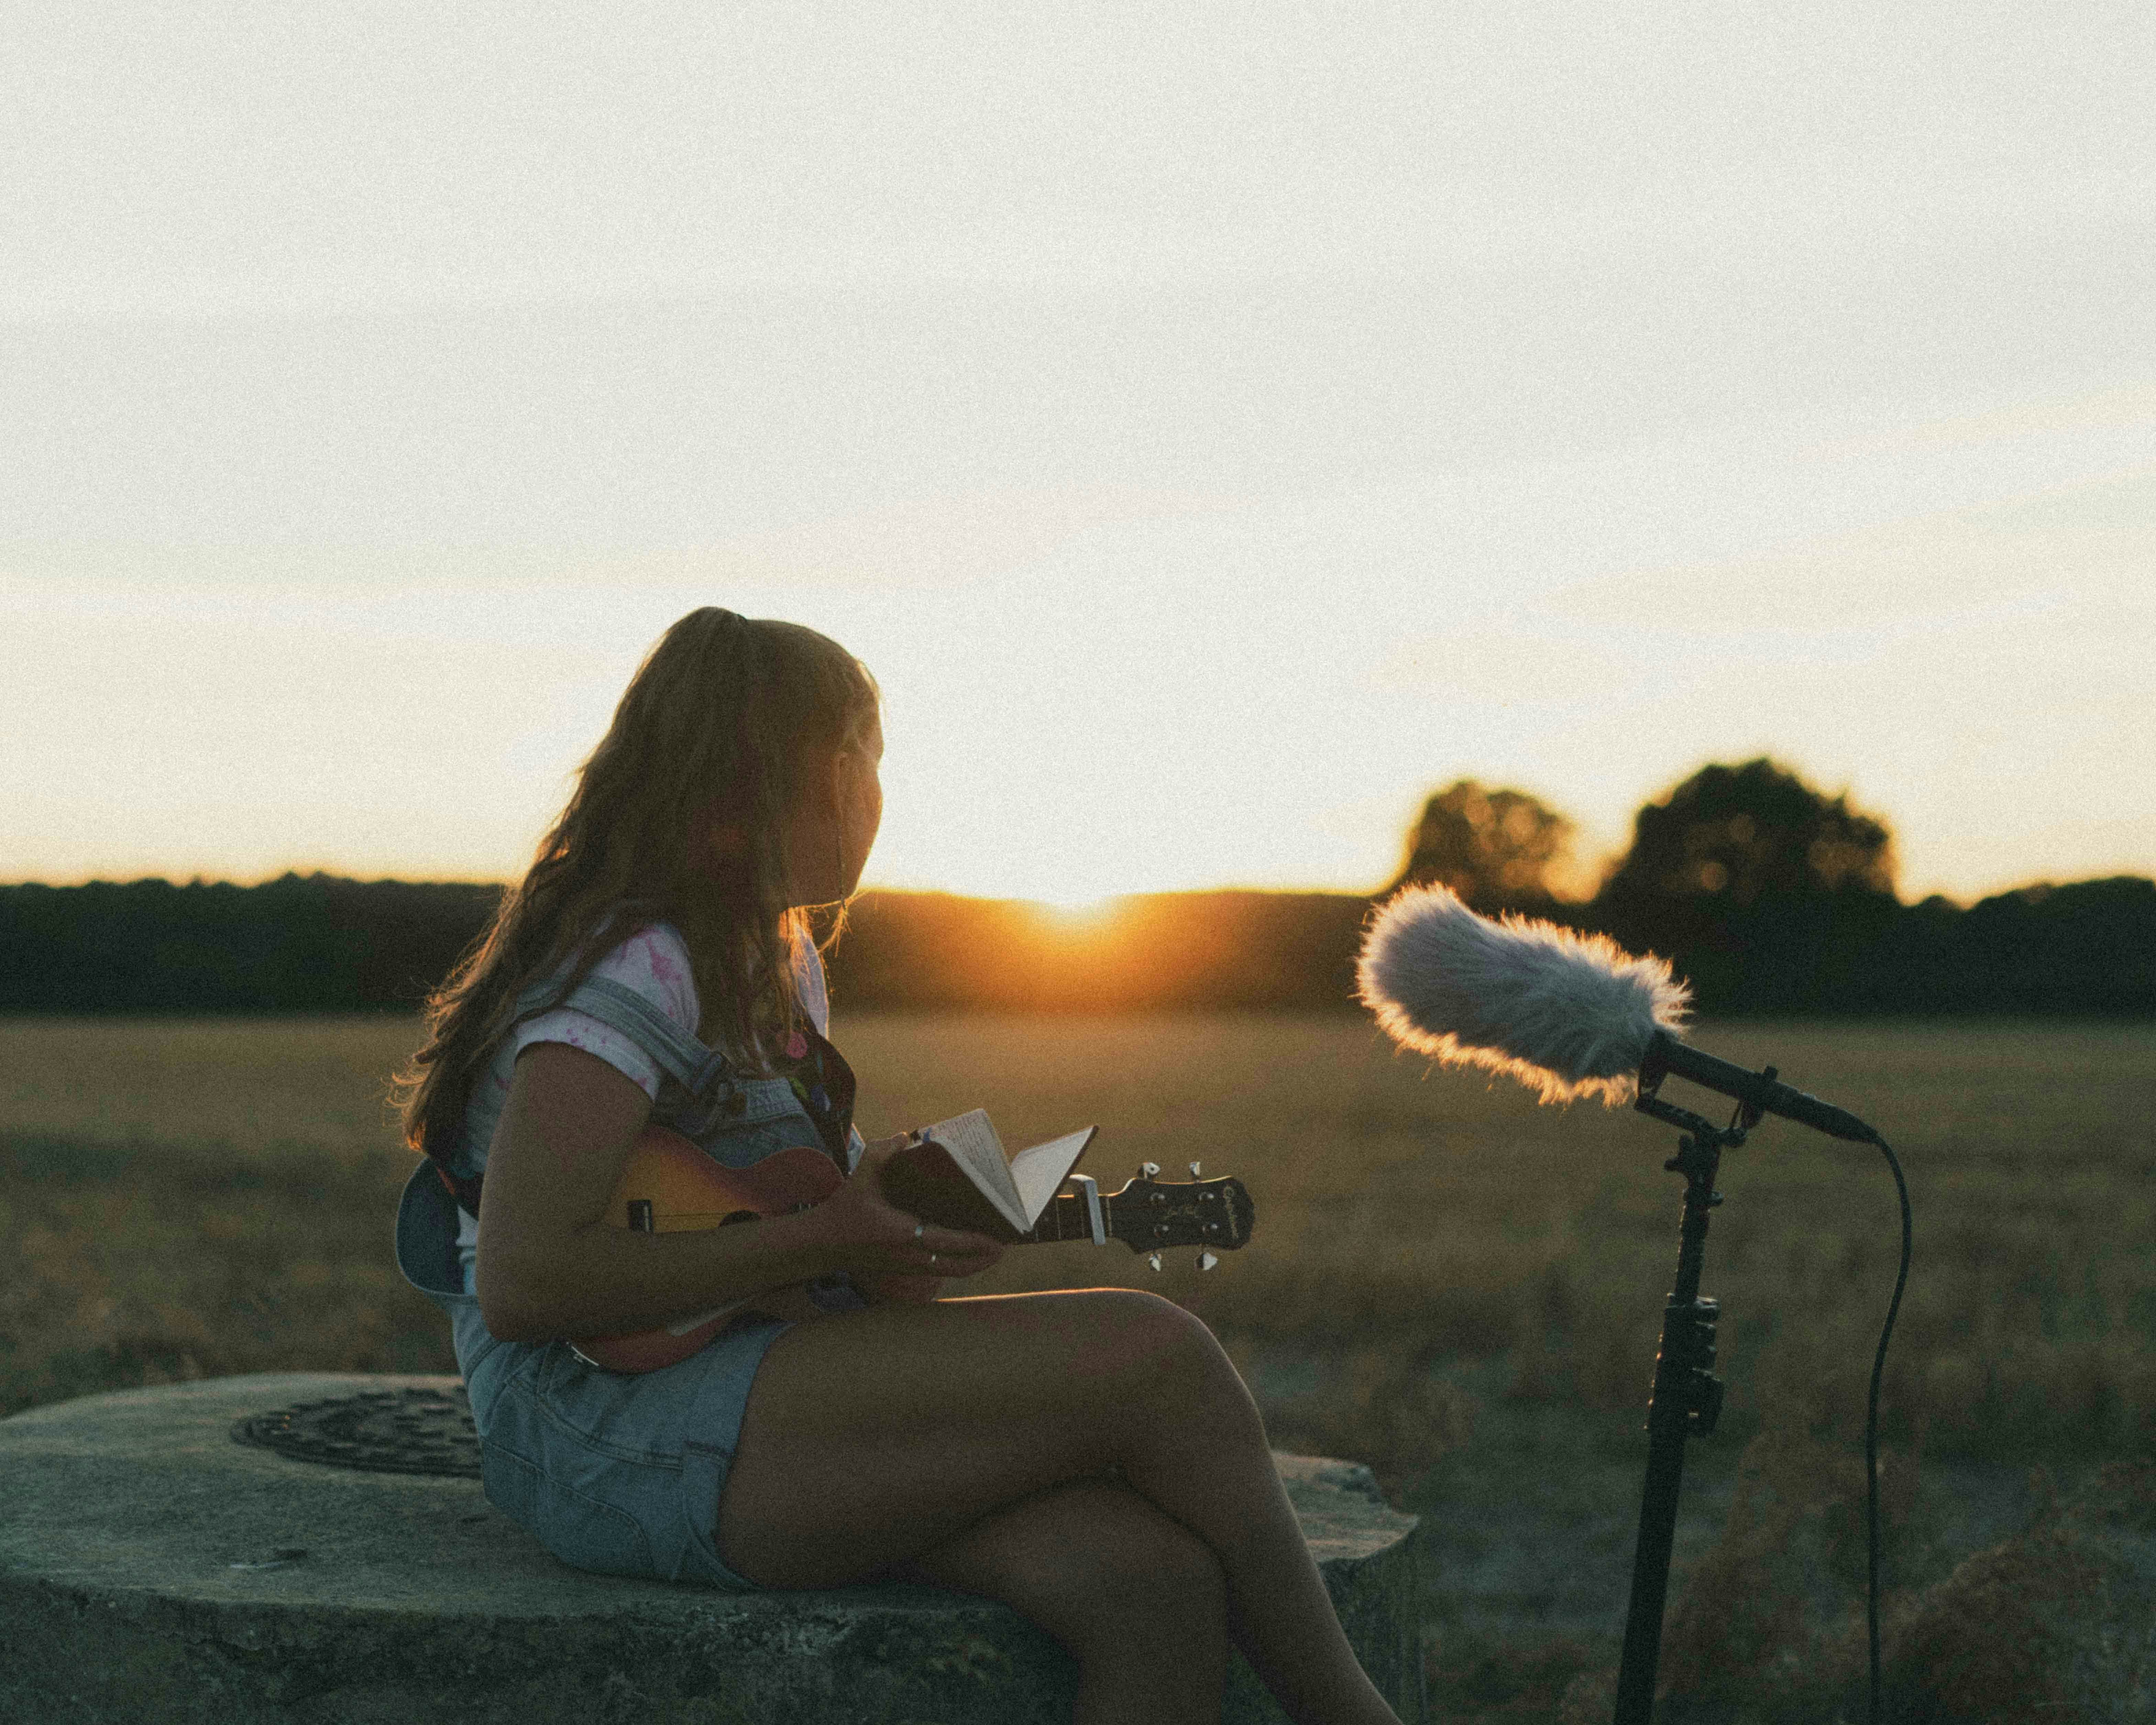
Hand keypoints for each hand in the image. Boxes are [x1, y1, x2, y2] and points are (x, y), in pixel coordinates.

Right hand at [797, 1134, 1003, 1283]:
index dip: (975, 1243)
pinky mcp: (902, 1271)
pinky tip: (966, 1256)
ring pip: (949, 1273)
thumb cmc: (844, 1209)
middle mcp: (909, 1256)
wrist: (822, 1244)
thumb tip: (906, 1136)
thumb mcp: (861, 1175)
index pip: (948, 1242)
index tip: (998, 1239)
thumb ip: (882, 1152)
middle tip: (1004, 1246)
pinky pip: (938, 1273)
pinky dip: (956, 1267)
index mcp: (904, 1233)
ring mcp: (907, 1268)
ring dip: (973, 1265)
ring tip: (993, 1252)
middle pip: (957, 1266)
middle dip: (983, 1259)